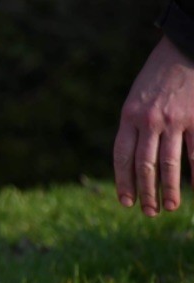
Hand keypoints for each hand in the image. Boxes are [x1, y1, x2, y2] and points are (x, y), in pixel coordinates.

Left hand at [114, 36, 193, 215]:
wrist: (183, 48)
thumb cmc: (157, 78)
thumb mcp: (135, 100)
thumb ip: (133, 127)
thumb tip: (131, 160)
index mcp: (129, 117)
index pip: (122, 158)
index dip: (123, 182)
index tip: (126, 201)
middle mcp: (149, 121)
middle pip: (145, 166)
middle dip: (146, 192)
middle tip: (148, 212)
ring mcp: (174, 120)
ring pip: (169, 164)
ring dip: (169, 189)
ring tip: (169, 207)